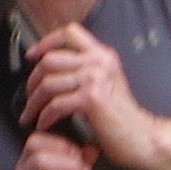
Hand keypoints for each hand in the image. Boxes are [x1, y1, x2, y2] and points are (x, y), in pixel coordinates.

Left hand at [21, 21, 158, 169]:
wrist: (141, 136)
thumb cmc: (121, 116)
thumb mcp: (105, 82)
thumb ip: (84, 69)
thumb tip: (53, 66)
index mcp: (102, 55)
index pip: (70, 32)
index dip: (46, 41)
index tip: (32, 55)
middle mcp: (100, 62)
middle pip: (50, 60)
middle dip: (32, 80)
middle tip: (29, 96)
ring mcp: (96, 78)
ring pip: (49, 83)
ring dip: (34, 102)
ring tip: (31, 114)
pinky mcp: (92, 99)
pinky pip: (56, 104)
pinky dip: (45, 116)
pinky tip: (45, 124)